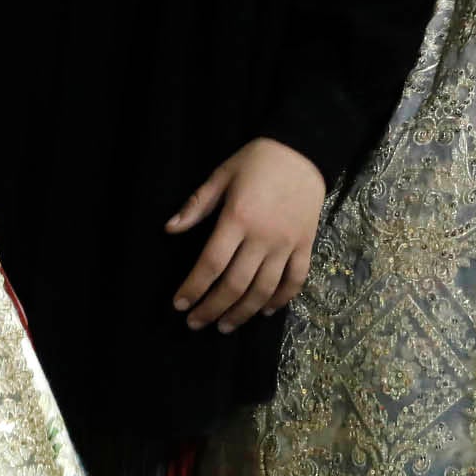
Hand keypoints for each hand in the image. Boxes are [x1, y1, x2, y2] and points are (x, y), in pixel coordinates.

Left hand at [165, 137, 327, 333]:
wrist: (304, 150)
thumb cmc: (258, 160)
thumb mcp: (222, 174)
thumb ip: (197, 204)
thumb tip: (170, 228)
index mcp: (238, 218)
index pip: (211, 263)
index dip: (194, 288)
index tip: (180, 304)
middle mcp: (263, 236)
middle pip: (235, 284)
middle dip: (212, 308)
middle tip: (196, 323)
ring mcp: (287, 243)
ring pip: (264, 289)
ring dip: (242, 313)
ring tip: (225, 326)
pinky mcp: (306, 245)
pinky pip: (295, 280)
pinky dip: (281, 300)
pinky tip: (265, 311)